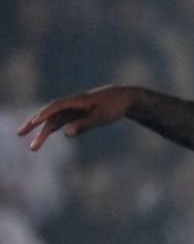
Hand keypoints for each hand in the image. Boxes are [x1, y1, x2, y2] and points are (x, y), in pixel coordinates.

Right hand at [16, 86, 140, 150]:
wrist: (124, 98)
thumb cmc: (114, 106)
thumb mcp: (101, 117)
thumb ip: (84, 125)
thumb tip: (65, 133)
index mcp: (76, 101)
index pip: (55, 108)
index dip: (43, 116)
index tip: (32, 124)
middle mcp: (71, 104)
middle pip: (49, 114)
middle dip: (34, 124)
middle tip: (19, 134)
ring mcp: (73, 109)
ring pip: (53, 120)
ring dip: (42, 131)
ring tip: (32, 145)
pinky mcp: (77, 114)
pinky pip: (61, 122)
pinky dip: (52, 128)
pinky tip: (43, 136)